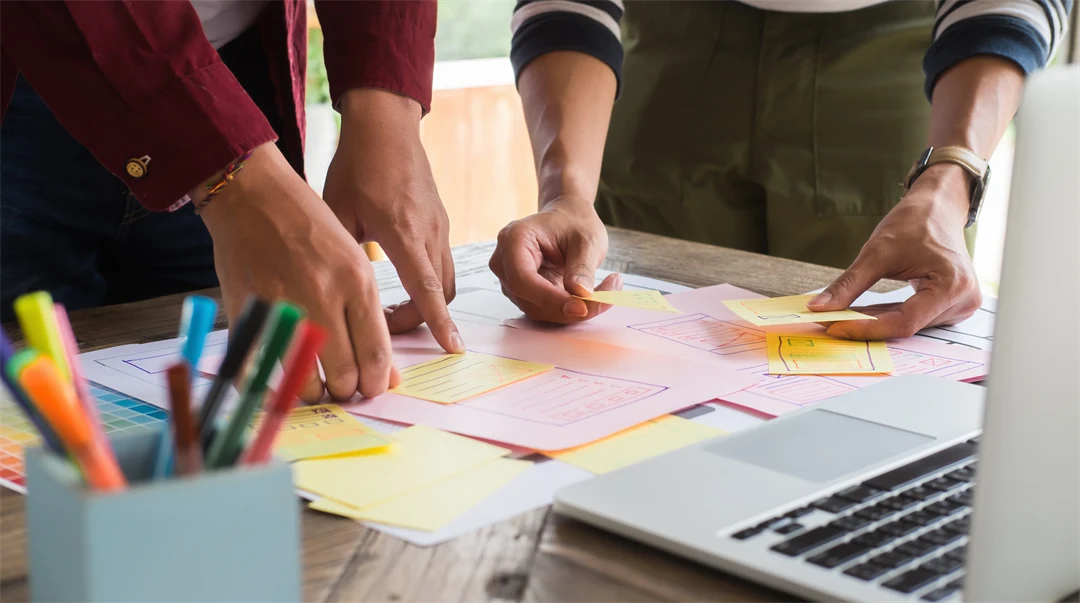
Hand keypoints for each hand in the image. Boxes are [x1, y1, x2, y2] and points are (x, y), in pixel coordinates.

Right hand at [199, 143, 399, 401]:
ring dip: (312, 393)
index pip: (375, 353)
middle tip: (344, 389)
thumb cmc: (308, 227)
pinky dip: (269, 385)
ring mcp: (283, 306)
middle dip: (347, 391)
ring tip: (315, 387)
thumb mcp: (352, 261)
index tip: (373, 388)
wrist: (253, 195)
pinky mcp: (247, 311)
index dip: (377, 382)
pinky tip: (278, 383)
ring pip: (304, 380)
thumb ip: (369, 316)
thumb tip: (385, 372)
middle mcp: (322, 295)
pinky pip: (259, 369)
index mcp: (356, 280)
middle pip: (344, 373)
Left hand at [323, 89, 462, 352]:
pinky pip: (442, 261)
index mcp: (403, 231)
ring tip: (391, 306)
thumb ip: (340, 253)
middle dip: (420, 319)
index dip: (439, 322)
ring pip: (446, 279)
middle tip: (385, 326)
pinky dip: (428, 281)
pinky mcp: (441, 220)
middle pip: (441, 293)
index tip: (452, 347)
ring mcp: (440, 226)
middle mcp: (430, 232)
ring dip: (426, 301)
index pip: (428, 288)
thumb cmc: (357, 163)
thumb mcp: (336, 210)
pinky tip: (400, 277)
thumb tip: (330, 295)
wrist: (386, 124)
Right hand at [490, 196, 620, 322]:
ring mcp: (511, 279)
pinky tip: (590, 296)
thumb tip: (581, 295)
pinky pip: (544, 310)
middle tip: (605, 300)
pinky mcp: (523, 293)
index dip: (551, 299)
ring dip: (570, 311)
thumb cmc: (574, 222)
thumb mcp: (587, 240)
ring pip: (538, 310)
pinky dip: (568, 309)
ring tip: (604, 292)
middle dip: (566, 308)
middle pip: (529, 300)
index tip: (582, 306)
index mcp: (514, 240)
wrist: (567, 219)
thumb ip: (582, 267)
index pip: (523, 280)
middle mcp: (504, 262)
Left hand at [807, 164, 981, 339]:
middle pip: (906, 326)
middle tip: (829, 323)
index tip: (834, 327)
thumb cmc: (915, 222)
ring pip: (909, 326)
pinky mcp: (951, 307)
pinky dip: (888, 317)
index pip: (904, 322)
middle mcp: (964, 300)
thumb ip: (848, 285)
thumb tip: (819, 308)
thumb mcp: (877, 252)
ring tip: (844, 316)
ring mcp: (961, 306)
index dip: (866, 328)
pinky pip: (915, 319)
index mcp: (952, 285)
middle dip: (866, 325)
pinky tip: (865, 313)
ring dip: (876, 323)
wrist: (938, 208)